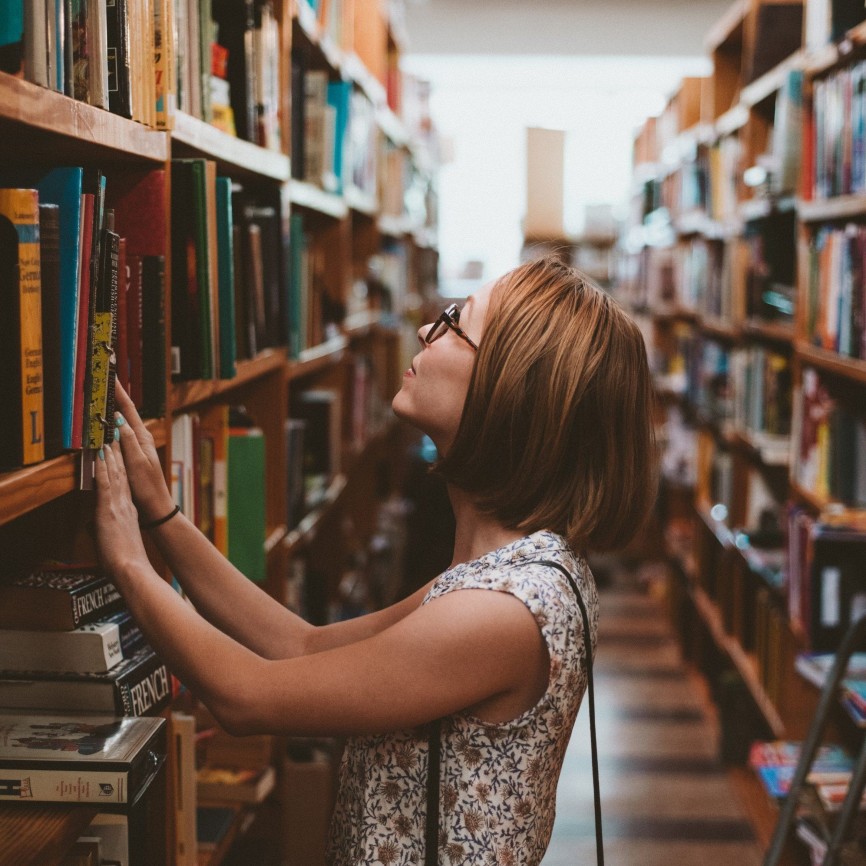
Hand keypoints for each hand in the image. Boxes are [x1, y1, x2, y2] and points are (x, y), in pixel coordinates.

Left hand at [94, 443, 150, 579]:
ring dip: (111, 455)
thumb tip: (93, 529)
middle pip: (122, 474)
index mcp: (129, 512)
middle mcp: (125, 505)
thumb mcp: (115, 542)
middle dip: (118, 454)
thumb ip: (104, 531)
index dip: (121, 467)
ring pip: (115, 474)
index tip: (118, 453)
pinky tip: (101, 455)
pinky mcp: (108, 509)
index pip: (124, 484)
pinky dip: (103, 467)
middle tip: (116, 436)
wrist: (131, 569)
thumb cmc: (125, 563)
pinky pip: (106, 483)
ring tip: (109, 438)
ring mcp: (118, 505)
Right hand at [113, 382, 173, 522]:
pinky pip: (119, 434)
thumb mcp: (136, 463)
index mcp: (143, 437)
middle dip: (115, 395)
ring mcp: (137, 446)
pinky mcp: (132, 454)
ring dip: (113, 408)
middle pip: (125, 412)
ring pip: (122, 422)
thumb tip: (118, 420)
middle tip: (104, 380)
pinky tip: (105, 423)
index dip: (119, 392)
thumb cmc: (147, 487)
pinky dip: (112, 425)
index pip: (128, 410)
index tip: (111, 376)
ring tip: (102, 394)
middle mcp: (141, 438)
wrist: (155, 506)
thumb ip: (128, 441)